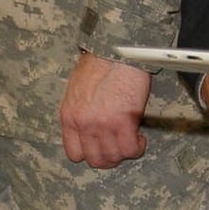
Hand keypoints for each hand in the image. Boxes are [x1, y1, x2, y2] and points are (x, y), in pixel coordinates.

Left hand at [59, 51, 151, 167]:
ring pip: (113, 157)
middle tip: (120, 147)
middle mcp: (83, 124)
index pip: (74, 153)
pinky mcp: (123, 121)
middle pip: (95, 159)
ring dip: (124, 152)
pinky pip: (130, 149)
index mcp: (69, 116)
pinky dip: (137, 147)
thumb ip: (81, 111)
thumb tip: (91, 126)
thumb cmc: (101, 62)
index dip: (91, 154)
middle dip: (110, 158)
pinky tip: (140, 137)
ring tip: (131, 140)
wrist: (117, 50)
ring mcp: (102, 125)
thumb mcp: (78, 89)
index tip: (101, 147)